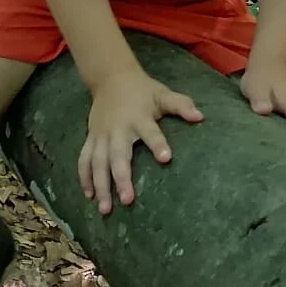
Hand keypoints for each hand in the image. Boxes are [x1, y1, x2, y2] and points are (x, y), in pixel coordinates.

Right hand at [80, 68, 203, 213]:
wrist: (109, 77)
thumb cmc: (141, 91)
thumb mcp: (161, 94)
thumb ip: (180, 104)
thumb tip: (200, 116)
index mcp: (138, 118)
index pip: (150, 132)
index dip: (157, 144)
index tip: (166, 158)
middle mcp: (117, 129)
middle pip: (118, 155)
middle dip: (121, 177)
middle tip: (127, 200)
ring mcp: (101, 135)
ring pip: (97, 162)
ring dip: (100, 185)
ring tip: (105, 209)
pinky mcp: (91, 138)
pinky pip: (84, 159)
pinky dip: (84, 177)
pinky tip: (89, 196)